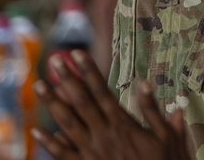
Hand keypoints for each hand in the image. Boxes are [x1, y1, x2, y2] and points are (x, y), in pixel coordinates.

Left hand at [34, 50, 188, 159]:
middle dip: (67, 80)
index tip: (77, 53)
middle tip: (54, 60)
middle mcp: (103, 135)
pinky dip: (49, 143)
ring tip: (40, 85)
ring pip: (67, 124)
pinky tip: (36, 130)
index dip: (88, 71)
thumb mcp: (166, 138)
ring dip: (53, 104)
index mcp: (122, 124)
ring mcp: (91, 152)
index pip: (101, 91)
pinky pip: (63, 154)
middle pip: (81, 102)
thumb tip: (145, 82)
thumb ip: (153, 110)